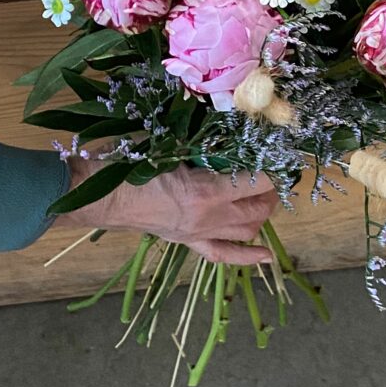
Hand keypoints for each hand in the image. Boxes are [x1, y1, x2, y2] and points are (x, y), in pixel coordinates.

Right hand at [56, 159, 278, 263]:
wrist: (100, 194)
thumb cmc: (132, 162)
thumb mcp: (172, 144)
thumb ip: (205, 142)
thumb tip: (234, 130)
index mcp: (206, 190)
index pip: (259, 181)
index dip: (277, 167)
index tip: (285, 154)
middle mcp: (208, 217)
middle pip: (258, 208)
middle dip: (272, 190)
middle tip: (273, 172)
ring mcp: (199, 233)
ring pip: (247, 231)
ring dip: (262, 214)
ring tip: (264, 196)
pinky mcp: (187, 242)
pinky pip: (223, 255)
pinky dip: (248, 256)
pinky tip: (266, 255)